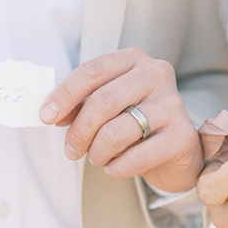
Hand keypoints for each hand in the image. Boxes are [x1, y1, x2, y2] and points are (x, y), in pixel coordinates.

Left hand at [39, 47, 202, 192]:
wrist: (177, 152)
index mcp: (134, 60)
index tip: (45, 117)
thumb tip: (51, 113)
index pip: (92, 71)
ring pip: (116, 131)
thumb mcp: (106, 108)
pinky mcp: (182, 135)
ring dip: (98, 152)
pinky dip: (117, 168)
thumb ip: (81, 105)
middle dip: (79, 131)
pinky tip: (116, 167)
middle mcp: (156, 74)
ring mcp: (172, 104)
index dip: (64, 95)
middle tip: (71, 150)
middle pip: (102, 101)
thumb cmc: (135, 125)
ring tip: (98, 158)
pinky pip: (136, 157)